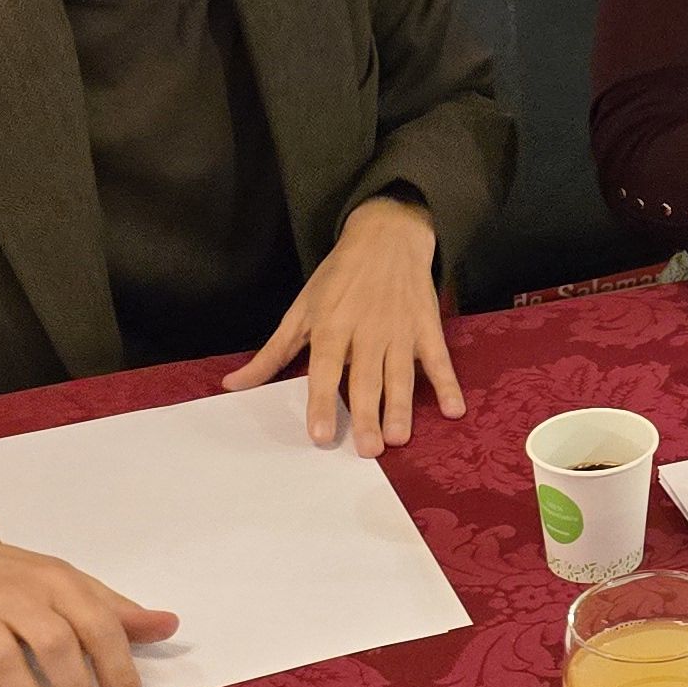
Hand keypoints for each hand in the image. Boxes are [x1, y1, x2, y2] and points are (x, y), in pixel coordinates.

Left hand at [225, 195, 459, 453]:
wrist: (386, 236)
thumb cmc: (338, 278)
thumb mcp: (301, 310)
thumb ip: (272, 354)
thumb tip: (232, 385)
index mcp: (332, 326)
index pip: (325, 369)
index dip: (322, 402)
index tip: (321, 435)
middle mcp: (367, 330)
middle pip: (366, 379)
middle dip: (368, 415)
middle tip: (369, 450)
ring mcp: (400, 330)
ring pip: (401, 374)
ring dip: (402, 407)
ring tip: (400, 438)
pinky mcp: (426, 327)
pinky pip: (438, 359)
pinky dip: (449, 383)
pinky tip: (455, 409)